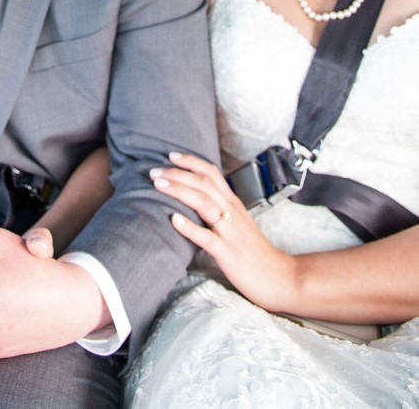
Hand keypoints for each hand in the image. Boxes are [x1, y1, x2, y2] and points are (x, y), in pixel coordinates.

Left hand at [151, 152, 296, 312]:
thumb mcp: (238, 224)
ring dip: (179, 191)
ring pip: (204, 203)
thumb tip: (196, 199)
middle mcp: (232, 213)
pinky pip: (207, 238)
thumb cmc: (256, 252)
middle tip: (154, 170)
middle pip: (204, 183)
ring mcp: (230, 232)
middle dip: (177, 174)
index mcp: (233, 204)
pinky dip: (189, 227)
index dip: (191, 162)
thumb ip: (220, 210)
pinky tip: (173, 219)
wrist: (279, 277)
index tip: (171, 156)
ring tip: (158, 184)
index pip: (212, 174)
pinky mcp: (228, 253)